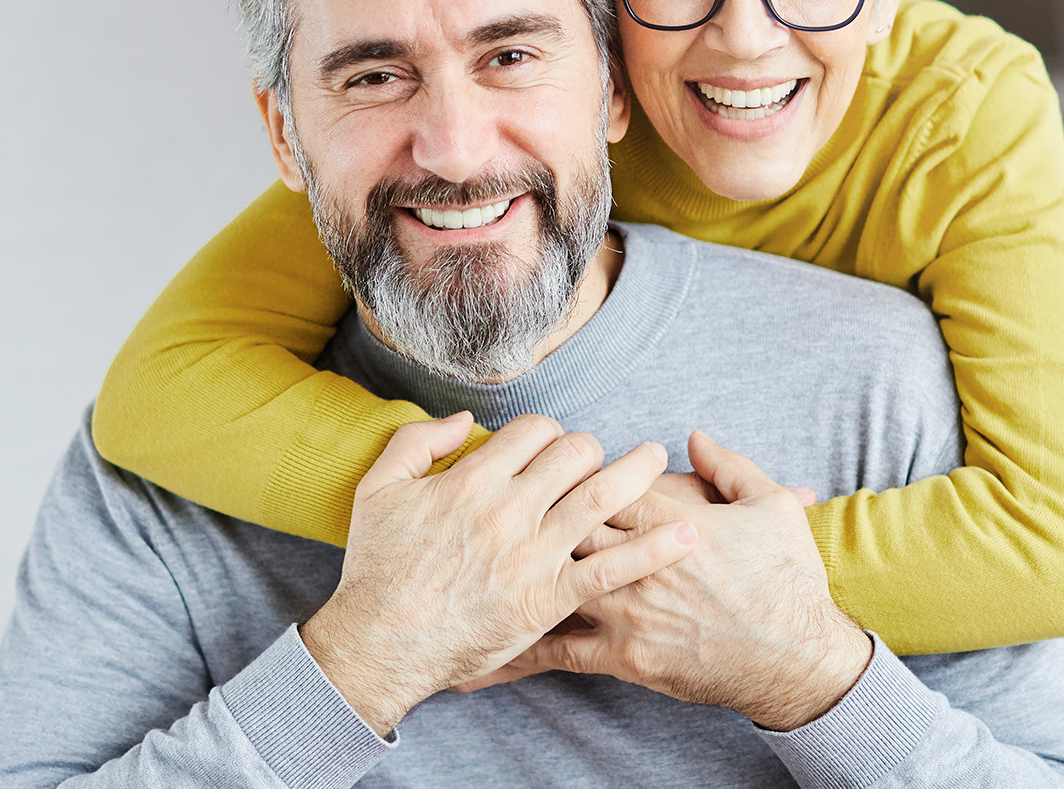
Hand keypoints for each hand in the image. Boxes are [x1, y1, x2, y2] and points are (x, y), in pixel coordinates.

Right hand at [299, 412, 696, 734]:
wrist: (380, 642)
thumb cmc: (379, 566)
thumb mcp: (380, 487)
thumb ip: (419, 440)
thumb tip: (465, 419)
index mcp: (474, 478)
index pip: (536, 430)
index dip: (549, 433)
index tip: (549, 448)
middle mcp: (510, 508)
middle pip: (576, 453)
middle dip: (592, 449)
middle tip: (599, 458)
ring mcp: (533, 554)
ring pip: (602, 496)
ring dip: (638, 472)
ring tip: (658, 459)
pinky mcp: (548, 597)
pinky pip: (611, 568)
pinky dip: (652, 549)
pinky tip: (685, 533)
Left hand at [459, 430, 869, 731]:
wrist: (796, 658)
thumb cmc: (785, 579)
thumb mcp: (769, 505)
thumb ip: (727, 466)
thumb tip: (692, 437)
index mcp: (666, 516)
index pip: (598, 479)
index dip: (567, 466)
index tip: (544, 458)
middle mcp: (634, 560)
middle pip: (562, 521)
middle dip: (526, 508)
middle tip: (491, 500)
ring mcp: (624, 610)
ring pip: (551, 579)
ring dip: (505, 569)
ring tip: (453, 561)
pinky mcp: (622, 655)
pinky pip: (557, 653)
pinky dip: (513, 653)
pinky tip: (472, 656)